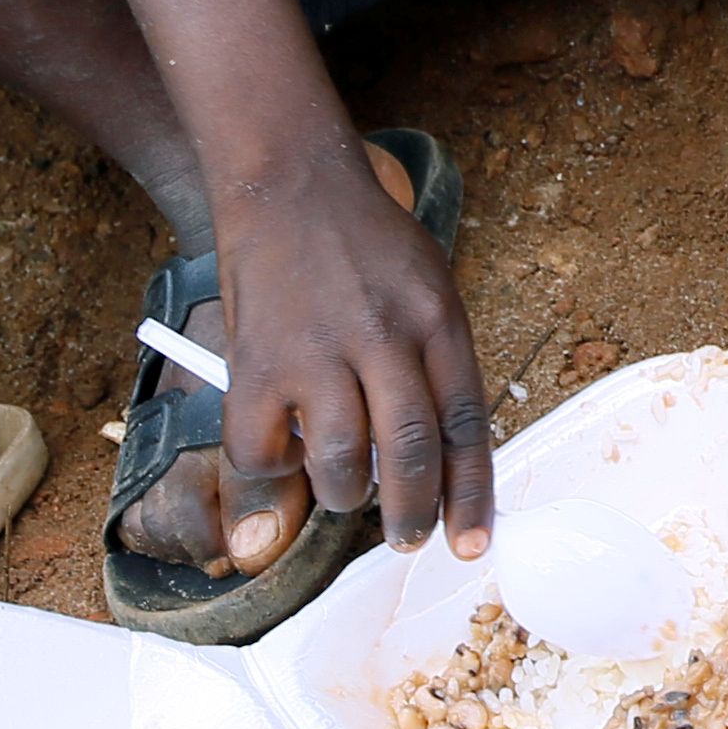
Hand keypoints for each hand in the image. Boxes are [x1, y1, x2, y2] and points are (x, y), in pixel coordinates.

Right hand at [208, 137, 493, 565]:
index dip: (472, 494)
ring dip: (347, 496)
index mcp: (436, 319)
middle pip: (411, 451)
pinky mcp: (255, 363)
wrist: (290, 183)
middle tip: (409, 539)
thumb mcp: (428, 284)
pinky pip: (263, 451)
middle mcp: (382, 337)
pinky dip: (275, 467)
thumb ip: (436, 362)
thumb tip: (443, 454)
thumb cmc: (365, 242)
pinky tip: (285, 448)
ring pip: (342, 463)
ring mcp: (316, 351)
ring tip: (348, 490)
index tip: (471, 545)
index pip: (466, 424)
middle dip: (414, 514)